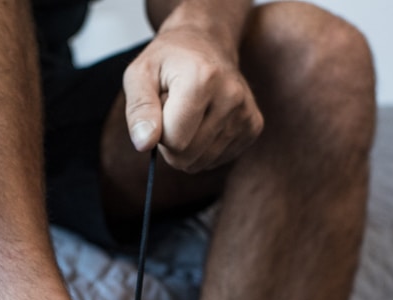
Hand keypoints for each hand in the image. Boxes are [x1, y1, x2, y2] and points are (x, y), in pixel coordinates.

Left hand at [122, 25, 262, 173]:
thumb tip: (144, 144)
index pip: (174, 141)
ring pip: (201, 162)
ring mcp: (246, 114)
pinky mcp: (253, 127)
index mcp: (204, 79)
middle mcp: (231, 97)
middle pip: (187, 156)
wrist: (207, 43)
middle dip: (171, 142)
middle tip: (173, 111)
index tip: (161, 108)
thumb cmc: (168, 60)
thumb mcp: (140, 74)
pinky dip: (204, 147)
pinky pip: (216, 160)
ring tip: (190, 112)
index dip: (158, 131)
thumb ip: (139, 109)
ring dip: (187, 144)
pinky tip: (205, 118)